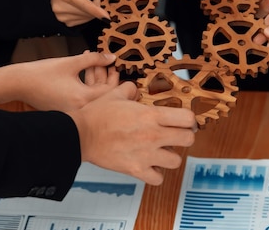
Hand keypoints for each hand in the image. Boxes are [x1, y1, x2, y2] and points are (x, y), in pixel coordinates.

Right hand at [0, 52, 119, 109]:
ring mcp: (72, 112)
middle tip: (109, 63)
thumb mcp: (71, 62)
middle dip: (107, 78)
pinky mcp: (66, 110)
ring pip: (92, 96)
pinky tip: (84, 70)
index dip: (116, 77)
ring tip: (96, 62)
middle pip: (103, 96)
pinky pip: (82, 98)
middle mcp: (80, 110)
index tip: (117, 65)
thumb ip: (94, 59)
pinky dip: (86, 85)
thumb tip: (112, 57)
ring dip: (96, 80)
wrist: (18, 83)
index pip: (110, 92)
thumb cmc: (42, 73)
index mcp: (83, 99)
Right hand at [51, 0, 119, 25]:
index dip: (96, 10)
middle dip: (98, 3)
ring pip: (88, 17)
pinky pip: (84, 20)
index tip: (107, 17)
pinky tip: (84, 6)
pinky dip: (88, 14)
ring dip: (94, 9)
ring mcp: (61, 16)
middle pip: (87, 11)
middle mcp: (58, 6)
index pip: (82, 3)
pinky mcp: (66, 22)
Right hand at [68, 82, 196, 184]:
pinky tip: (149, 166)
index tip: (184, 121)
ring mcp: (146, 155)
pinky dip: (156, 174)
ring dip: (170, 156)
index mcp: (151, 115)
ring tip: (160, 151)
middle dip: (184, 137)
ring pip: (176, 161)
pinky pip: (158, 178)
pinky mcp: (136, 170)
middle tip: (176, 135)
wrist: (80, 135)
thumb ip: (130, 90)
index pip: (187, 119)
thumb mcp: (114, 94)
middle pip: (188, 140)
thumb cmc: (96, 114)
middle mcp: (153, 136)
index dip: (189, 119)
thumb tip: (134, 90)